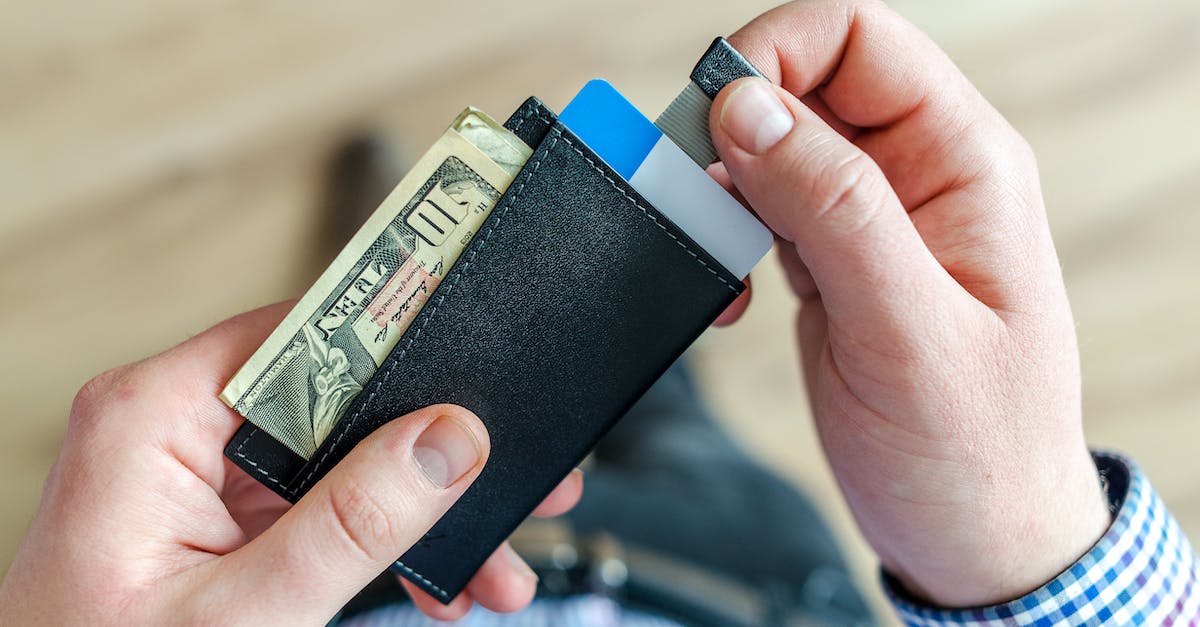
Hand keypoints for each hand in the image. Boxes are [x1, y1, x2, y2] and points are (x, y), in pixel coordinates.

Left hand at [0, 302, 582, 623]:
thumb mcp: (247, 613)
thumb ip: (353, 523)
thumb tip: (447, 439)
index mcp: (152, 418)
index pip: (301, 333)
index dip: (397, 333)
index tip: (474, 340)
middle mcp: (174, 429)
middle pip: (336, 397)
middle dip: (428, 449)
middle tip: (507, 471)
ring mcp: (199, 476)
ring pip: (340, 458)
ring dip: (417, 507)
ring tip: (487, 558)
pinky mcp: (220, 519)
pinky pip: (320, 505)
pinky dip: (379, 540)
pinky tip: (435, 576)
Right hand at [710, 0, 1109, 606]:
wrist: (974, 538)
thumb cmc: (976, 448)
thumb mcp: (905, 328)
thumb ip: (832, 210)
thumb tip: (750, 108)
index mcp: (963, 163)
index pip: (861, 41)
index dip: (777, 54)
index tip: (714, 111)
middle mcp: (917, 177)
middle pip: (806, 86)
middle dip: (734, 123)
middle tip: (691, 187)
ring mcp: (871, 221)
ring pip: (774, 149)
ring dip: (724, 186)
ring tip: (711, 248)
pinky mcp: (833, 265)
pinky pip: (763, 211)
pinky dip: (726, 236)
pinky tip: (731, 288)